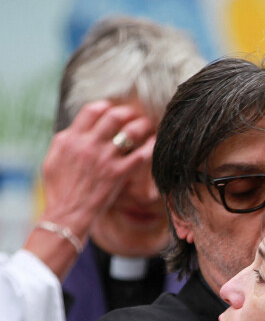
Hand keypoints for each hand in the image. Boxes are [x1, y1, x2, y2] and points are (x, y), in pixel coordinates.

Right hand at [41, 100, 155, 240]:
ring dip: (142, 126)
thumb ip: (65, 141)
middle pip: (114, 116)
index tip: (113, 109)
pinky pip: (140, 155)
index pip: (92, 110)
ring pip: (130, 132)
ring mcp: (105, 158)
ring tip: (149, 125)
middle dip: (128, 112)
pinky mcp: (118, 174)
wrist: (67, 213)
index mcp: (70, 139)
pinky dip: (151, 146)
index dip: (106, 106)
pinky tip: (156, 143)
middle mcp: (89, 145)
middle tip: (135, 115)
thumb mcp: (53, 159)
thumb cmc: (59, 190)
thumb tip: (76, 130)